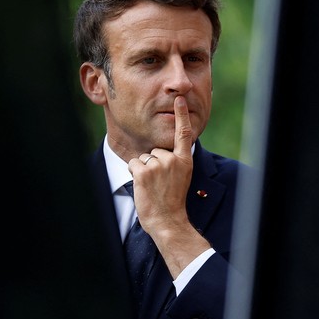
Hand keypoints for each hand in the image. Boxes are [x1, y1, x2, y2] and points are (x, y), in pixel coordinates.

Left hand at [127, 96, 193, 229]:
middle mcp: (172, 160)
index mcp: (184, 160)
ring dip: (144, 169)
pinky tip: (144, 185)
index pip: (183, 133)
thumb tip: (162, 149)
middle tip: (160, 182)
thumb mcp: (182, 177)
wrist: (167, 219)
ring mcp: (158, 165)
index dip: (182, 115)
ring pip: (144, 157)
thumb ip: (175, 160)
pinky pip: (134, 163)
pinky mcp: (143, 171)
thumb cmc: (172, 200)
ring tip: (153, 185)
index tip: (180, 99)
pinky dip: (135, 173)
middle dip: (154, 163)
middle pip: (155, 150)